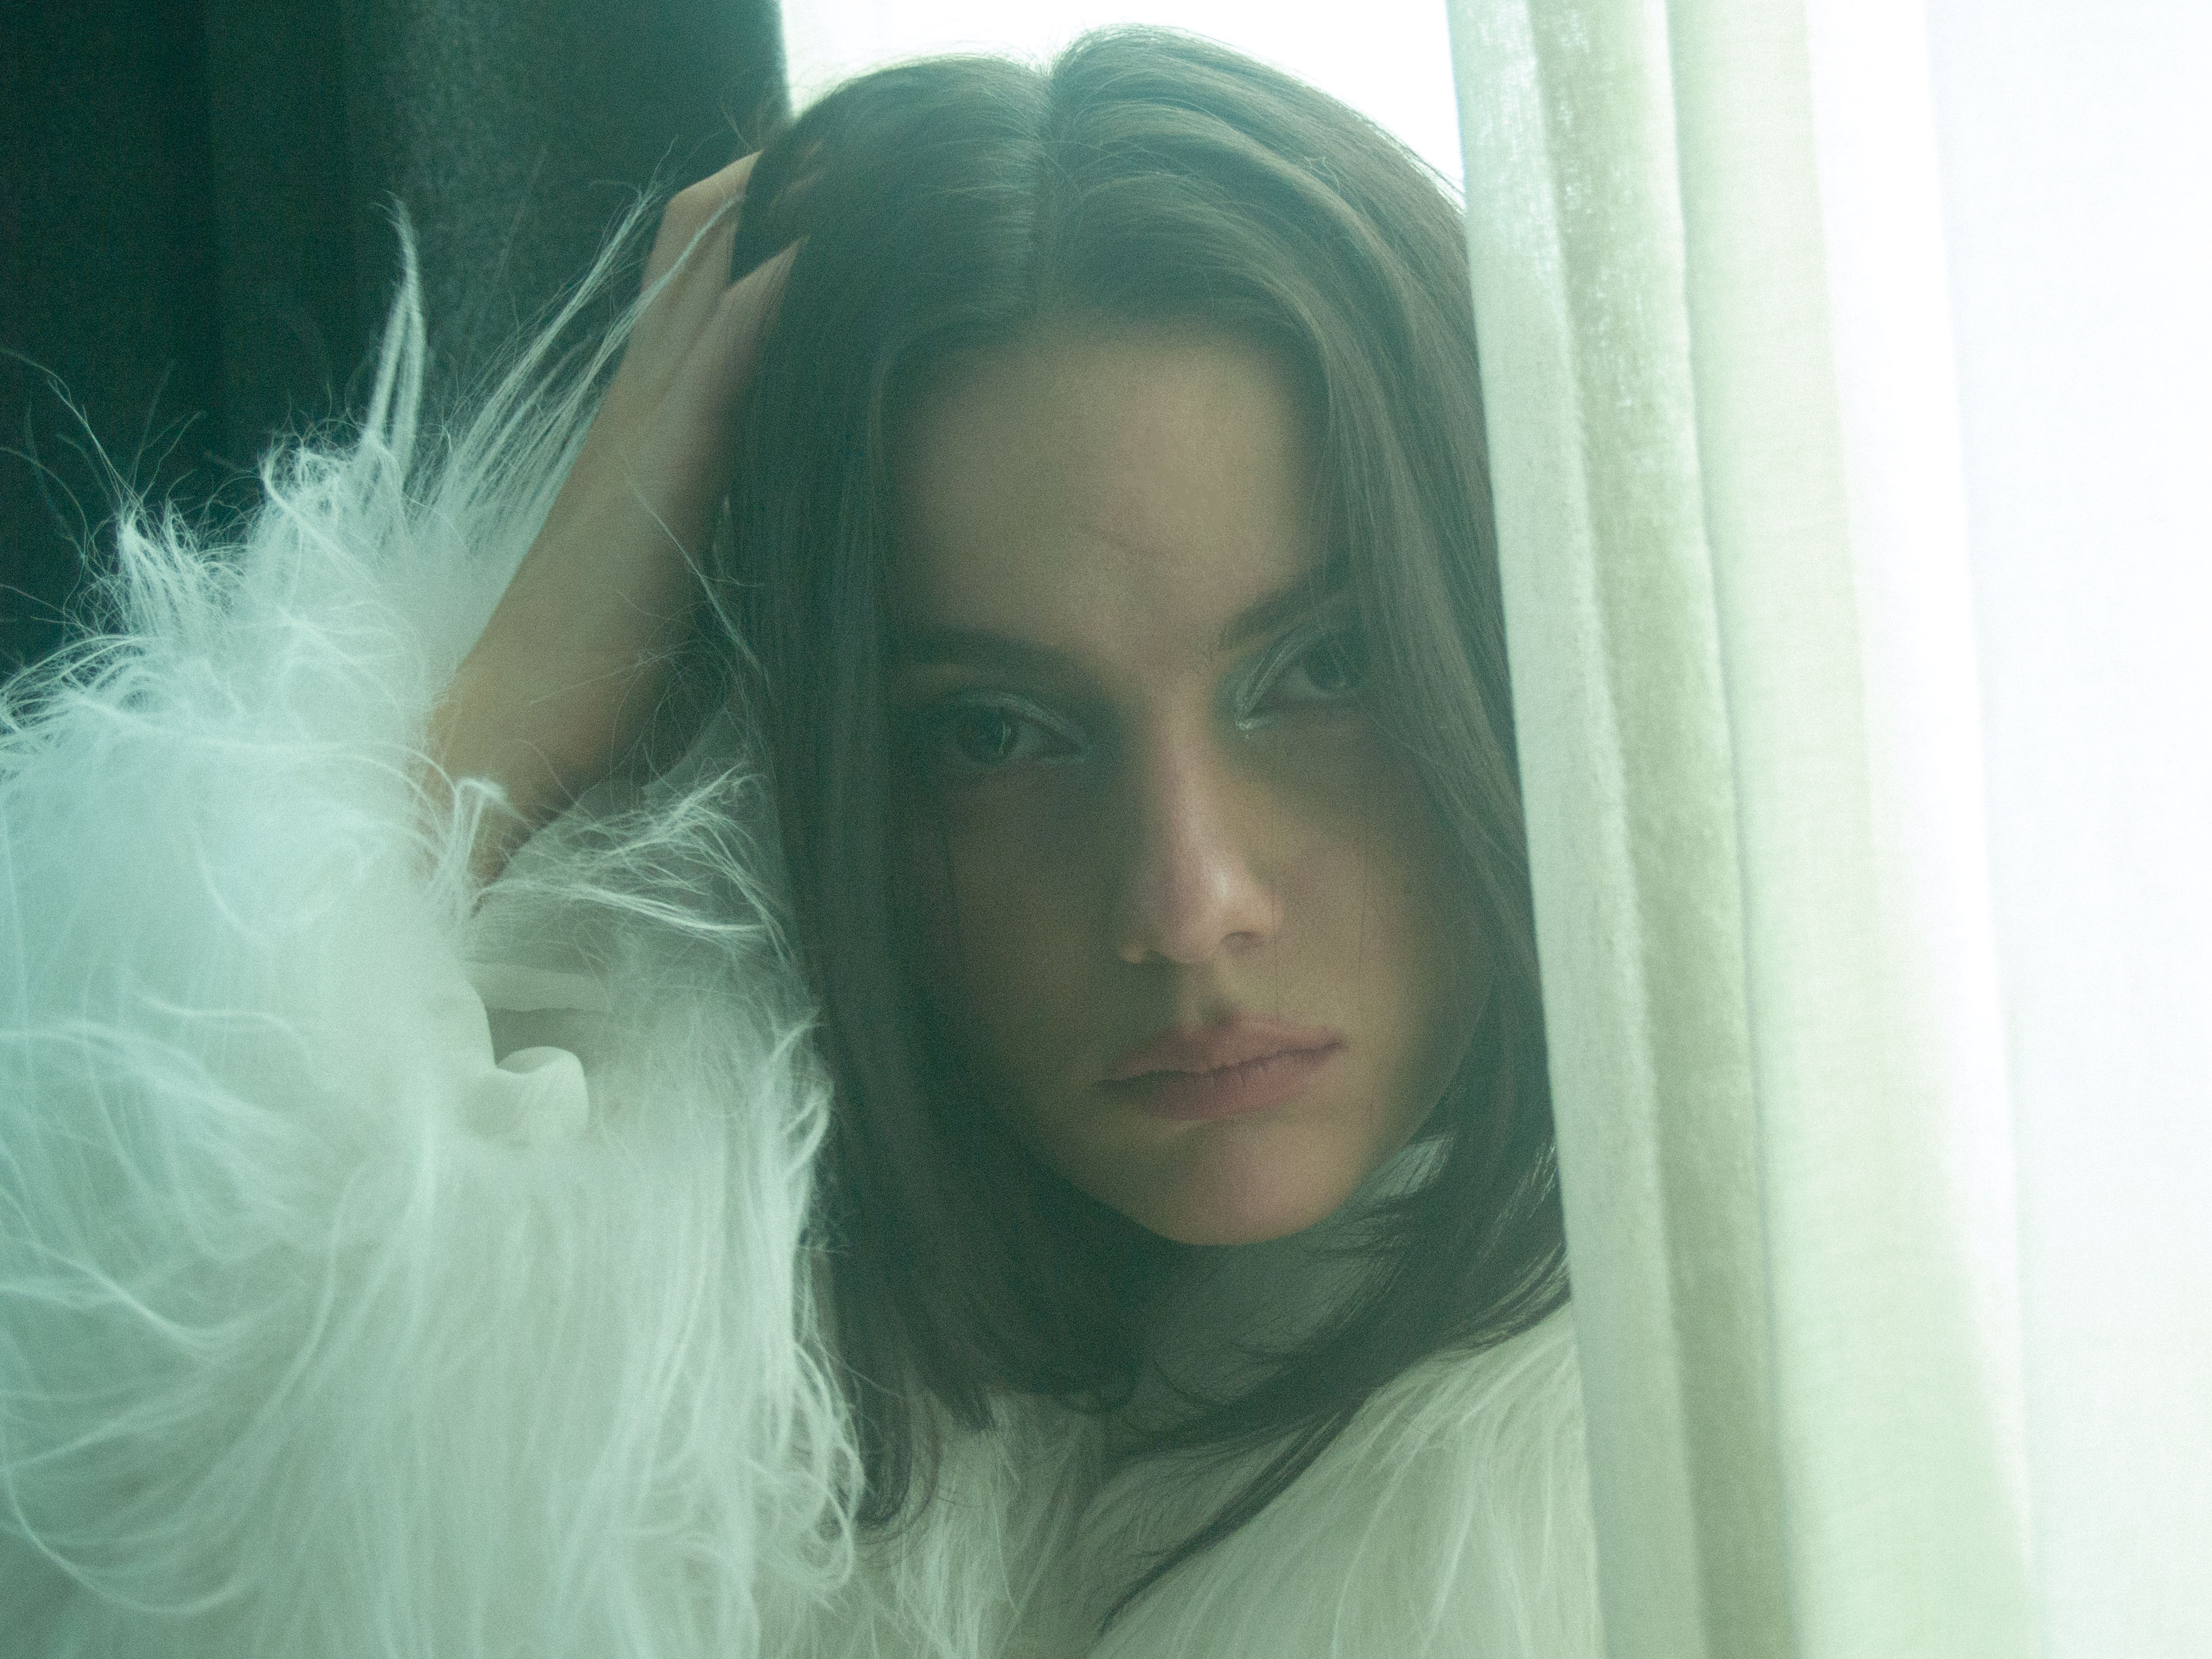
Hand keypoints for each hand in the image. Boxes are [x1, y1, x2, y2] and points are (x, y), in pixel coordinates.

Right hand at [429, 153, 793, 878]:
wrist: (517, 736)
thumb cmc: (599, 673)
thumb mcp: (673, 564)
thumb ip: (713, 512)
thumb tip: (782, 501)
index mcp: (644, 429)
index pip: (689, 288)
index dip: (748, 225)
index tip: (827, 191)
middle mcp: (637, 411)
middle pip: (697, 255)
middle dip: (773, 192)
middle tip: (854, 148)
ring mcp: (640, 437)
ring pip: (703, 285)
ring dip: (773, 216)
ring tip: (849, 162)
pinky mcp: (654, 480)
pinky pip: (713, 365)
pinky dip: (763, 301)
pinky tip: (814, 258)